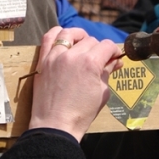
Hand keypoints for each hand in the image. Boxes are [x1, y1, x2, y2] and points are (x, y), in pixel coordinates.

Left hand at [29, 27, 122, 141]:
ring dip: (79, 36)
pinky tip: (64, 38)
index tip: (114, 57)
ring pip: (70, 34)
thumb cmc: (80, 114)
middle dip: (98, 49)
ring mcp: (55, 56)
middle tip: (99, 60)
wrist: (55, 125)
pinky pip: (48, 37)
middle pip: (90, 41)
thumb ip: (107, 72)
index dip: (114, 51)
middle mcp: (72, 55)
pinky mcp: (42, 61)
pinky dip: (57, 33)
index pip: (107, 46)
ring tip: (82, 45)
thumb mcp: (101, 93)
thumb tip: (116, 61)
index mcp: (90, 63)